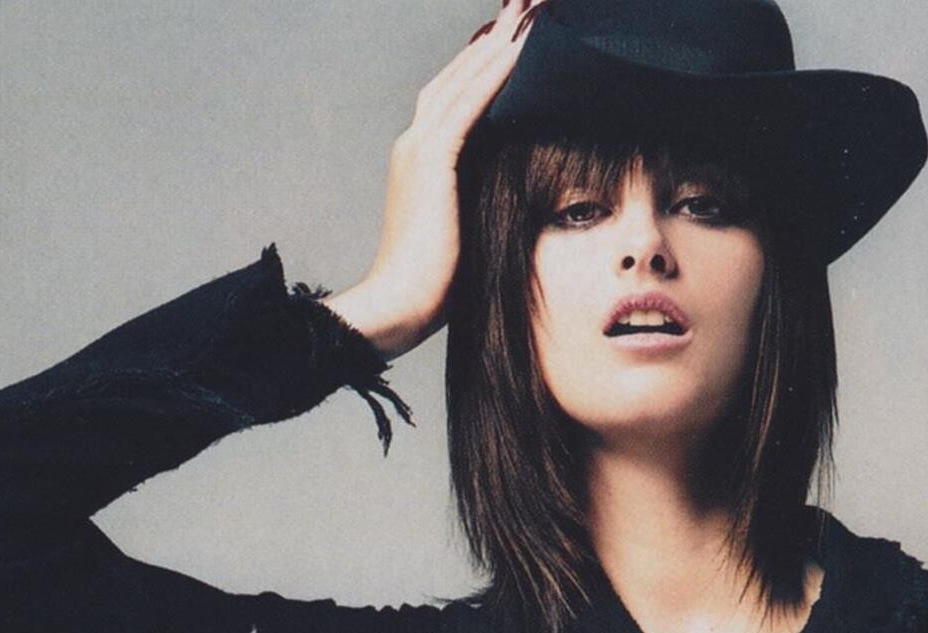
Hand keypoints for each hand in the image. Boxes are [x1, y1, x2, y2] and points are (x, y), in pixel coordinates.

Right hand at [324, 0, 544, 359]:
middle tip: (527, 6)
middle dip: (494, 39)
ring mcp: (418, 148)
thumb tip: (515, 198)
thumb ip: (480, 204)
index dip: (484, 65)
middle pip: (458, 74)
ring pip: (464, 79)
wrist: (397, 307)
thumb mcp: (464, 234)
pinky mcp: (430, 161)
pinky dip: (493, 74)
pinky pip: (468, 104)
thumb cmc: (432, 289)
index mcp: (420, 161)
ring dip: (499, 43)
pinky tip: (520, 51)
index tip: (515, 39)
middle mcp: (414, 143)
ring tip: (530, 12)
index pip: (455, 97)